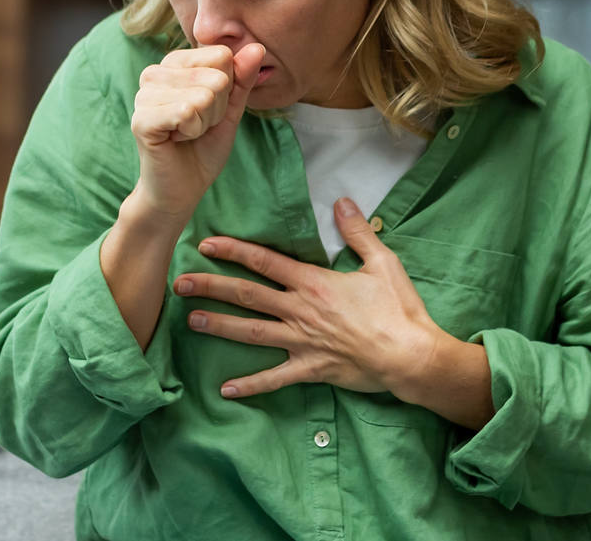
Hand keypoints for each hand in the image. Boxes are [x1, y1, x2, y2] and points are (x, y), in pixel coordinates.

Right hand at [129, 43, 263, 217]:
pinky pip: (186, 112)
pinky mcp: (141, 119)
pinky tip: (176, 139)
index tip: (209, 110)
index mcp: (174, 63)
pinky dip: (191, 131)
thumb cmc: (202, 147)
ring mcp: (143, 95)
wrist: (181, 189)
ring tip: (186, 134)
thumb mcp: (230, 110)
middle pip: (216, 77)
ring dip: (203, 123)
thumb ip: (242, 79)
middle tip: (197, 126)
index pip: (222, 56)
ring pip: (203, 96)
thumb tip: (257, 48)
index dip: (226, 90)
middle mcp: (154, 73)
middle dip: (216, 110)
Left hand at [173, 197, 451, 398]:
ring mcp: (302, 341)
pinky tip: (225, 389)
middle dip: (211, 287)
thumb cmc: (398, 309)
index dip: (233, 251)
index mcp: (314, 283)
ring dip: (219, 326)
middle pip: (247, 295)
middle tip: (179, 283)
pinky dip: (250, 385)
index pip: (264, 262)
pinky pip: (275, 378)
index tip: (206, 244)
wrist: (411, 355)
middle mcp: (300, 310)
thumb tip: (342, 201)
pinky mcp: (311, 368)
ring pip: (251, 332)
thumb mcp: (382, 262)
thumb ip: (358, 231)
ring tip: (191, 321)